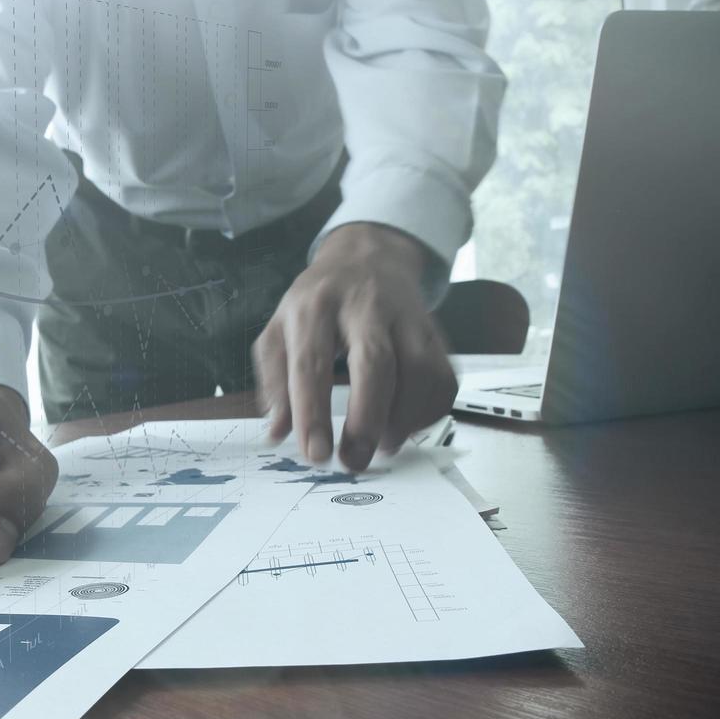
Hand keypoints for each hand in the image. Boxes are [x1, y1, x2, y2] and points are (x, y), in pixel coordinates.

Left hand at [253, 223, 455, 470]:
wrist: (367, 257)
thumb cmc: (318, 303)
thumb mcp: (280, 329)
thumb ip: (275, 381)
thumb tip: (278, 433)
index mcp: (315, 307)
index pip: (312, 363)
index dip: (313, 413)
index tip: (316, 454)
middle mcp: (364, 307)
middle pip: (376, 364)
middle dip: (366, 420)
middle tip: (354, 461)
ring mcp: (406, 317)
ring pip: (420, 371)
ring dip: (404, 419)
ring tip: (382, 445)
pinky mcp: (435, 331)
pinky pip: (444, 376)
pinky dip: (430, 411)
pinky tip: (406, 425)